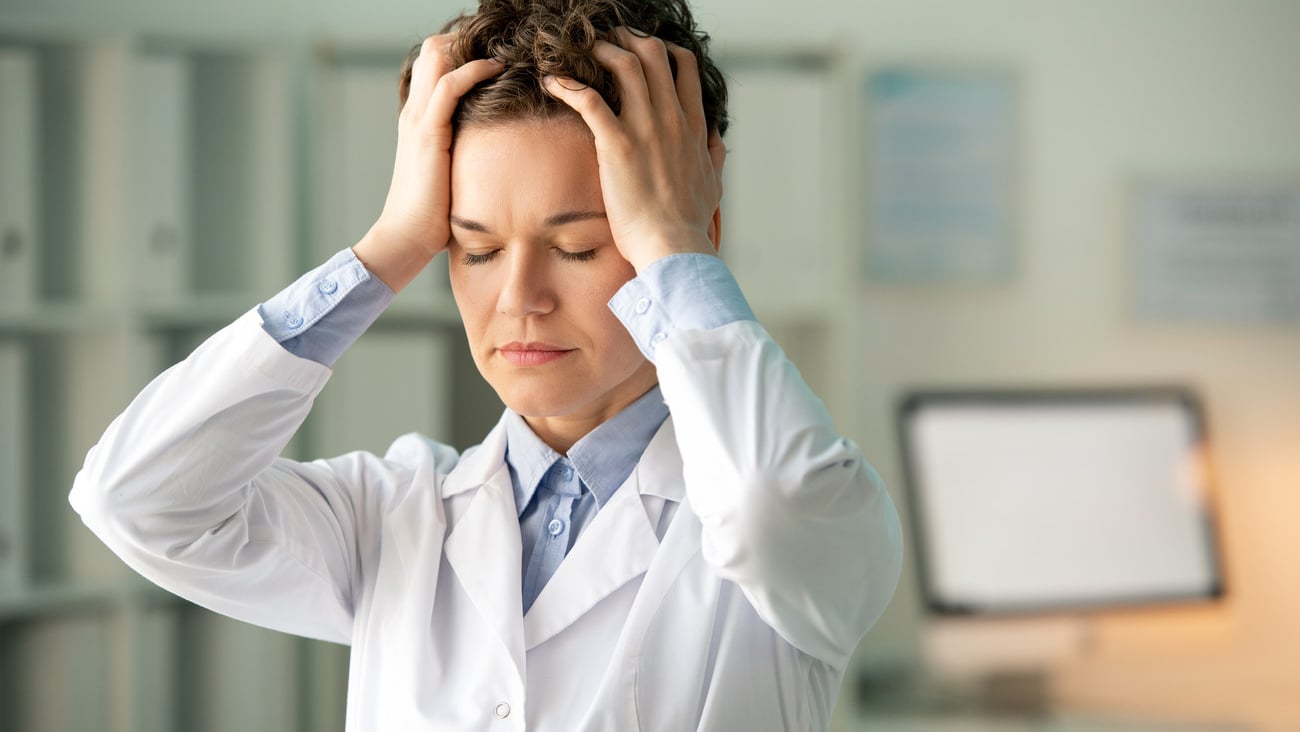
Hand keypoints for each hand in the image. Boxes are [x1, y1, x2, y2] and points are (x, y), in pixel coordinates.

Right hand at [355, 36, 503, 291]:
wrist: (407, 236)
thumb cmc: (434, 213)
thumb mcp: (452, 172)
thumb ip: (465, 154)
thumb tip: (498, 154)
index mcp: (419, 116)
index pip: (434, 62)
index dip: (463, 48)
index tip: (498, 51)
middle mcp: (416, 110)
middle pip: (434, 48)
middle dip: (468, 38)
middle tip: (502, 45)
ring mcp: (419, 119)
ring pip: (438, 56)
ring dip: (472, 45)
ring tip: (504, 48)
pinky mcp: (428, 134)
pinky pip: (449, 86)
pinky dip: (474, 70)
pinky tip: (497, 67)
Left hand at [543, 28, 725, 272]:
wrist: (673, 246)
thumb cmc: (689, 222)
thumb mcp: (713, 183)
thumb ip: (713, 155)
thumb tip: (715, 139)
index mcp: (692, 126)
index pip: (683, 66)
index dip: (661, 48)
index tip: (641, 49)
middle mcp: (671, 118)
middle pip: (653, 54)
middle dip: (627, 39)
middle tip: (606, 40)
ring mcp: (645, 128)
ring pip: (624, 65)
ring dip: (600, 51)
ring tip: (580, 52)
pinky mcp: (617, 144)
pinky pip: (588, 100)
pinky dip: (567, 85)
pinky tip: (551, 81)